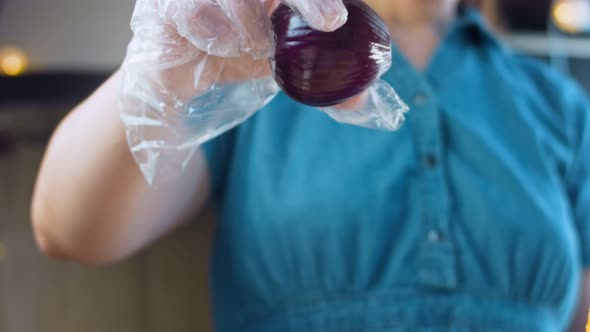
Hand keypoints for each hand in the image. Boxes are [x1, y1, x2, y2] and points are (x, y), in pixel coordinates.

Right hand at [120, 0, 348, 183]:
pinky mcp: (166, 4)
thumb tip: (359, 100)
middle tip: (330, 22)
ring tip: (256, 47)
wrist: (176, 80)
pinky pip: (191, 10)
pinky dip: (213, 31)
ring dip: (253, 24)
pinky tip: (219, 46)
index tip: (338, 20)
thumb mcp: (277, 69)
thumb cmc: (229, 60)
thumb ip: (316, 81)